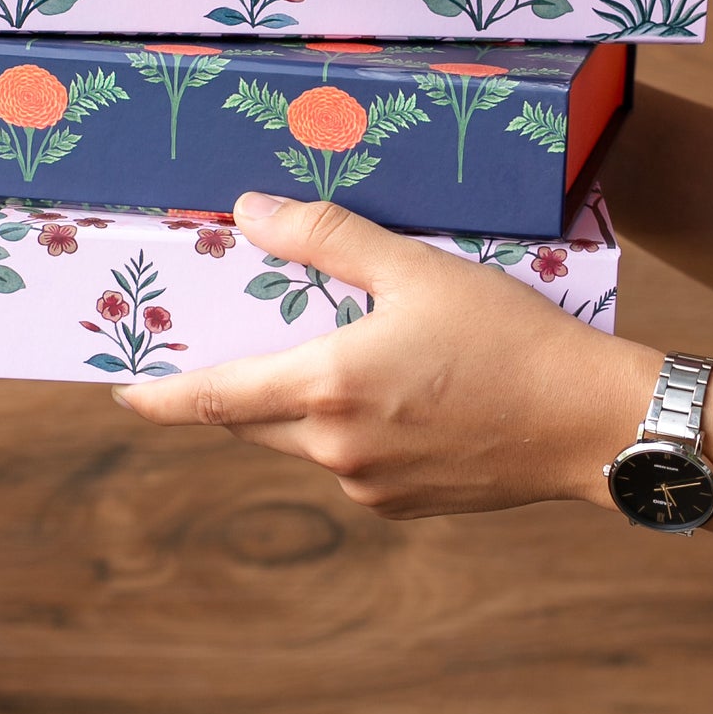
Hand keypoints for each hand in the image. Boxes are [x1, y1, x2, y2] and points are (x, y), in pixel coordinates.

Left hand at [115, 193, 659, 519]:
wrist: (592, 425)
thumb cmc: (508, 337)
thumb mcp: (414, 268)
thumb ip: (327, 237)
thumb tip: (251, 211)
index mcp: (327, 389)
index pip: (211, 398)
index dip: (158, 394)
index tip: (120, 389)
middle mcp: (335, 450)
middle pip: (249, 421)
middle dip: (225, 390)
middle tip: (217, 350)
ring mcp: (369, 485)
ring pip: (297, 441)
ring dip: (288, 404)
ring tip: (315, 353)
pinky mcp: (402, 503)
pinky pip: (344, 462)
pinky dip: (338, 427)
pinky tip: (383, 388)